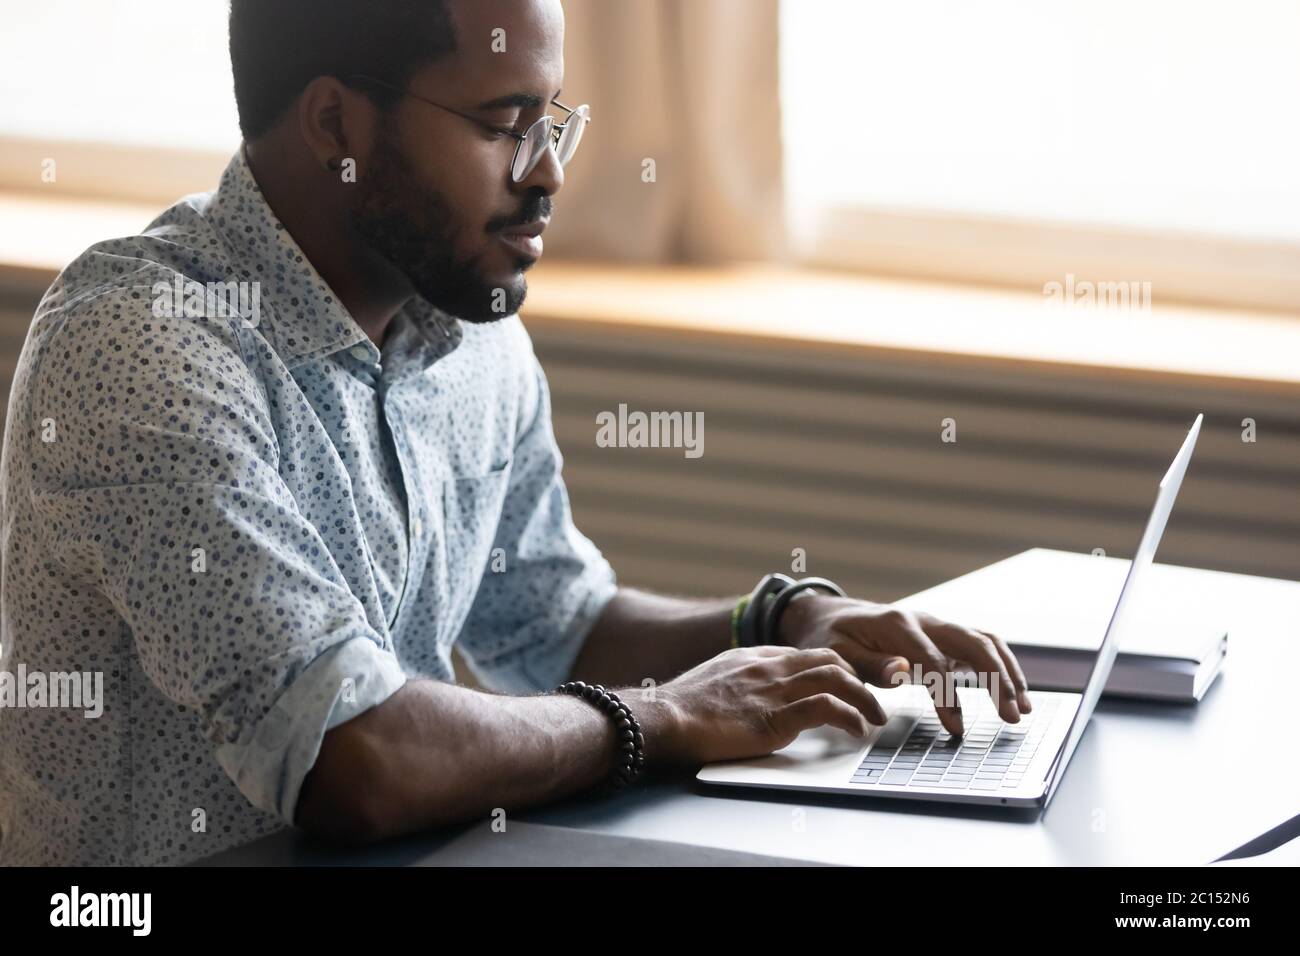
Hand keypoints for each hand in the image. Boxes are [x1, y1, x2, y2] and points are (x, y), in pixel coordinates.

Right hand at [643, 645, 888, 766]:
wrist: (663, 717)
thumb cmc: (681, 706)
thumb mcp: (715, 679)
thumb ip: (740, 680)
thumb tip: (753, 694)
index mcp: (755, 658)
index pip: (809, 654)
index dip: (836, 669)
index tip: (850, 686)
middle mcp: (769, 668)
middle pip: (830, 659)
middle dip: (859, 678)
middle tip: (872, 700)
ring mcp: (773, 691)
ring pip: (836, 679)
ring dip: (864, 699)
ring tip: (876, 717)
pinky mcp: (773, 719)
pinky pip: (824, 709)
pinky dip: (848, 718)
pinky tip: (856, 731)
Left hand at [776, 594, 1030, 735]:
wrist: (834, 617)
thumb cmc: (833, 638)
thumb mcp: (837, 652)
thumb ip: (869, 664)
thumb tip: (902, 672)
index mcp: (896, 625)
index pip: (932, 661)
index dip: (947, 694)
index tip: (957, 727)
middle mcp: (924, 620)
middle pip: (973, 643)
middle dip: (996, 679)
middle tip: (1011, 717)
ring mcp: (938, 626)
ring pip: (984, 641)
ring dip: (1007, 673)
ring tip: (1023, 709)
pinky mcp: (945, 637)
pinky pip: (982, 645)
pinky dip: (1002, 666)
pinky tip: (1015, 693)